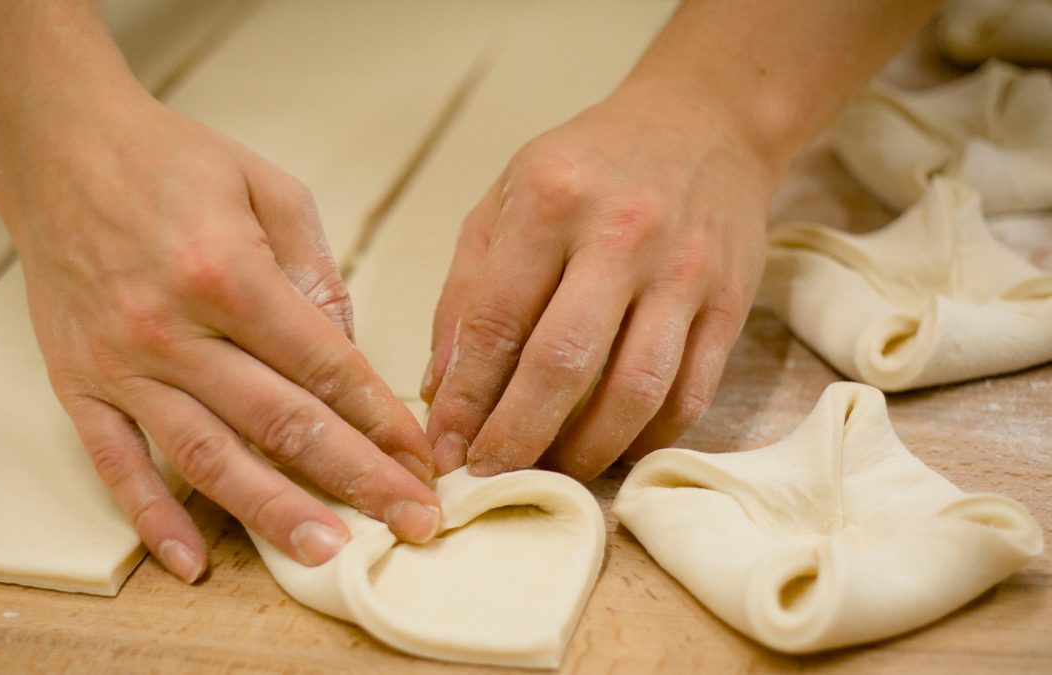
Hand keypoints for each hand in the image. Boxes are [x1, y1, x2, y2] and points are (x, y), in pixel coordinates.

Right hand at [0, 88, 440, 581]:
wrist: (60, 147)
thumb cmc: (172, 163)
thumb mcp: (269, 189)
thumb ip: (316, 273)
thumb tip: (349, 352)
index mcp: (228, 273)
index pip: (325, 367)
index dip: (381, 420)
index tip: (420, 458)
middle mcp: (173, 328)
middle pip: (281, 422)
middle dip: (356, 478)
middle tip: (411, 521)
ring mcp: (122, 364)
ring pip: (208, 455)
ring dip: (273, 511)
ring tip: (328, 553)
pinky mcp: (80, 384)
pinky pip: (117, 463)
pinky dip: (153, 517)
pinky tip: (192, 561)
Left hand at [422, 89, 779, 480]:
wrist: (705, 124)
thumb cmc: (588, 166)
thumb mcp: (506, 199)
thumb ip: (467, 290)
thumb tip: (442, 388)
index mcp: (550, 199)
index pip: (496, 321)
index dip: (465, 399)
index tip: (445, 449)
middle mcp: (622, 235)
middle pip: (564, 365)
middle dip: (518, 439)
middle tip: (491, 478)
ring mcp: (685, 272)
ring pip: (635, 392)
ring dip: (585, 452)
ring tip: (551, 473)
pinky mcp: (731, 303)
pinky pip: (689, 395)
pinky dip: (646, 438)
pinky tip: (613, 448)